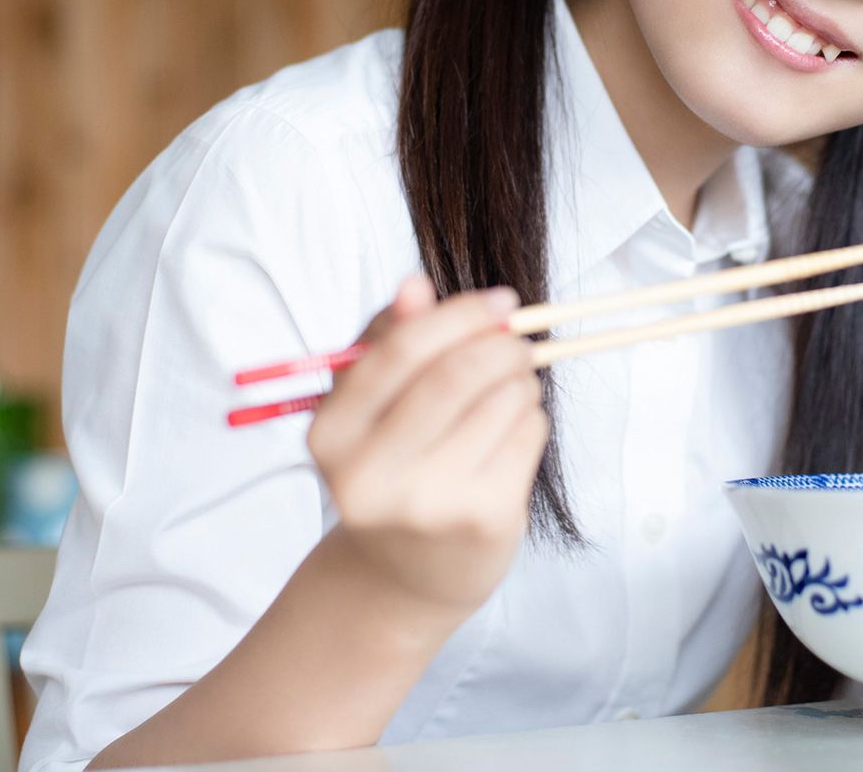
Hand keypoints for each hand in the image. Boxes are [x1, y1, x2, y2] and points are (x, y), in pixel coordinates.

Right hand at [305, 273, 547, 615]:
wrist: (405, 576)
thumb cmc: (389, 467)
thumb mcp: (368, 406)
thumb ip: (389, 339)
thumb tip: (414, 284)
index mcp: (331, 435)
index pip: (399, 354)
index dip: (459, 316)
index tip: (501, 300)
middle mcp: (371, 476)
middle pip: (457, 377)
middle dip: (502, 345)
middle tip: (518, 339)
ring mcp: (430, 504)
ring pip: (503, 401)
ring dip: (520, 381)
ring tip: (506, 393)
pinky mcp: (483, 520)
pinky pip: (529, 435)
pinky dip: (531, 418)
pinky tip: (509, 435)